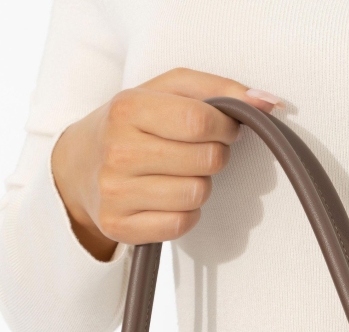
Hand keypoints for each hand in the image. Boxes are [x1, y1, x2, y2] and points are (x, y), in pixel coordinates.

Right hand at [51, 70, 281, 260]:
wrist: (78, 166)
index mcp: (128, 108)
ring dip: (200, 185)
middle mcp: (118, 150)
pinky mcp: (120, 226)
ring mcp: (116, 192)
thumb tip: (270, 101)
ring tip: (179, 174)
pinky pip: (181, 224)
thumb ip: (220, 88)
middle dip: (214, 155)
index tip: (224, 128)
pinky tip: (169, 198)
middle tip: (198, 152)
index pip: (200, 121)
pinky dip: (186, 213)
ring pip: (197, 194)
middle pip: (205, 160)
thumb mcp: (166, 91)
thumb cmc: (132, 124)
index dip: (225, 127)